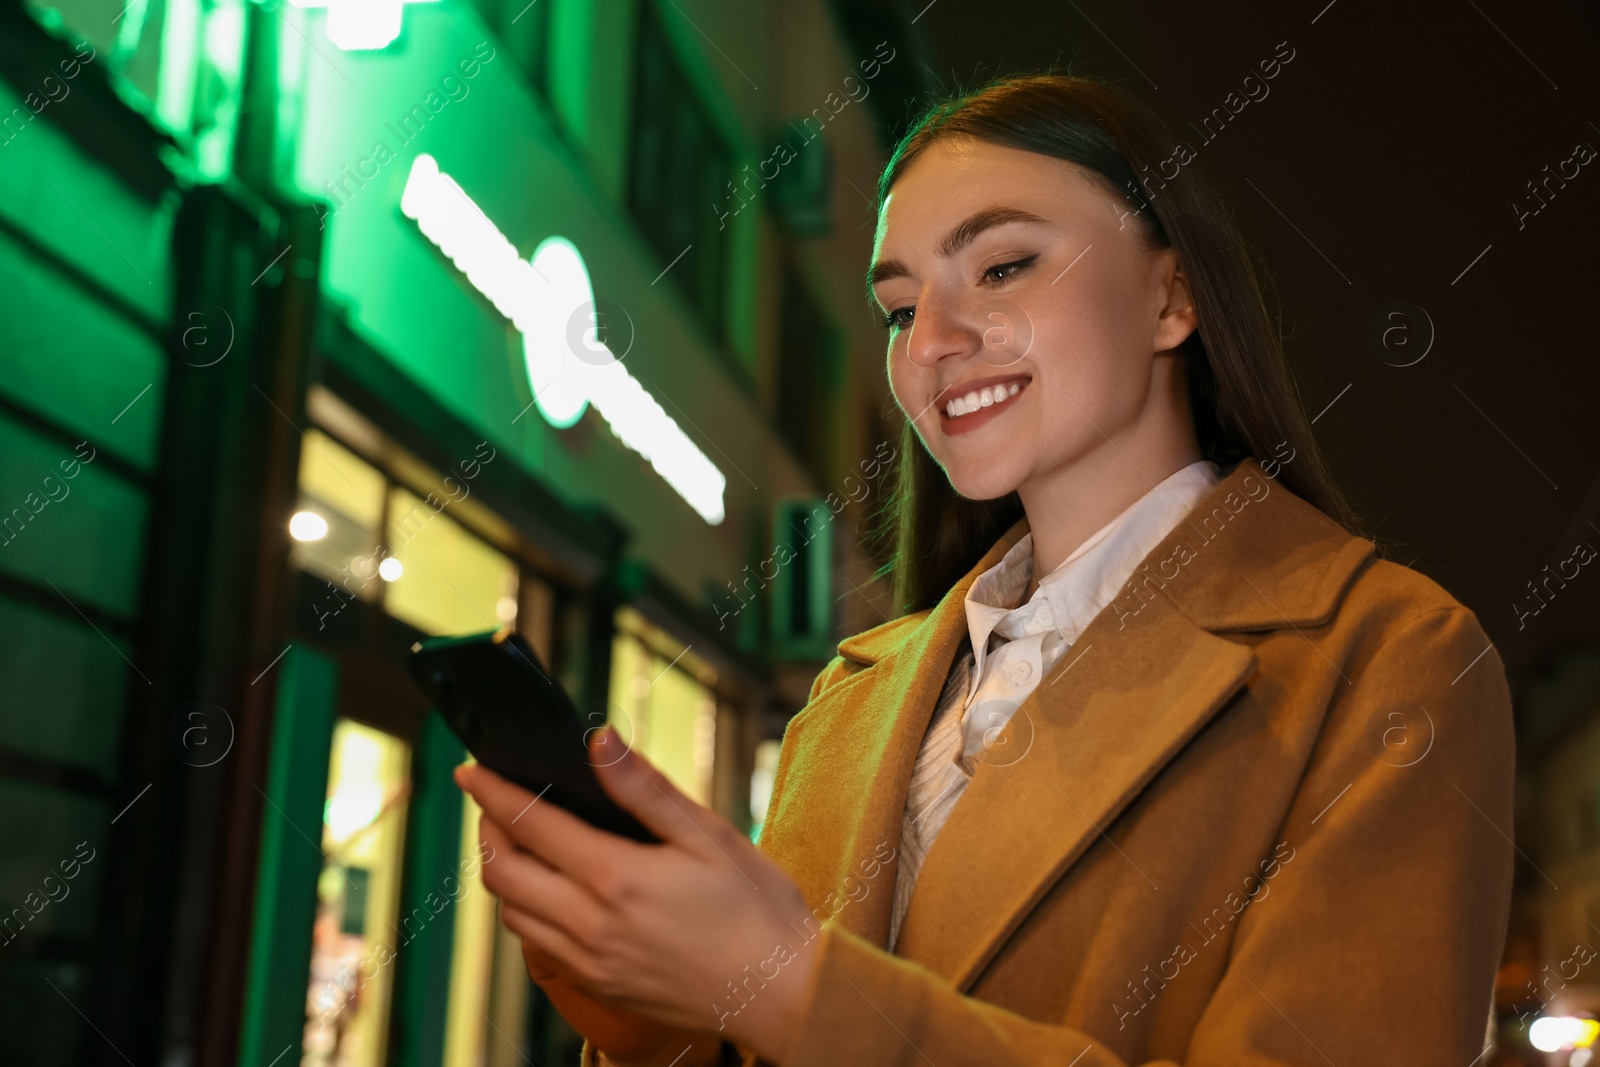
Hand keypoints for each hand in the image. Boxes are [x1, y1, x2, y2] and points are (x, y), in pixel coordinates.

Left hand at [455, 728, 819, 1065]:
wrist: (783, 995)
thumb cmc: (758, 909)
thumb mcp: (709, 834)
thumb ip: (644, 788)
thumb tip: (598, 740)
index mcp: (616, 878)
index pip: (529, 824)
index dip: (493, 791)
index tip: (471, 768)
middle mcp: (591, 925)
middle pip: (502, 873)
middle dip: (487, 829)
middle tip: (494, 799)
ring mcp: (591, 962)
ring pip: (512, 913)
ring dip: (503, 873)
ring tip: (520, 840)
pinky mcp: (600, 986)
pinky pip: (537, 945)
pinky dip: (527, 910)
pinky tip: (552, 890)